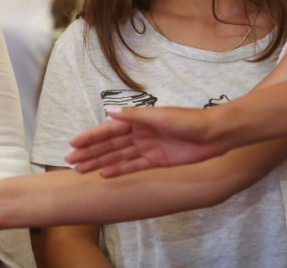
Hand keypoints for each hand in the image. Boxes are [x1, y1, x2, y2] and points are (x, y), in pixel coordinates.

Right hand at [65, 106, 228, 177]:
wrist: (215, 134)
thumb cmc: (189, 121)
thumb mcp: (160, 116)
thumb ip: (134, 115)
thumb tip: (108, 110)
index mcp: (137, 120)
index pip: (108, 130)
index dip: (90, 137)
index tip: (73, 144)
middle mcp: (139, 133)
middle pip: (109, 145)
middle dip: (90, 153)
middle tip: (71, 162)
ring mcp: (147, 147)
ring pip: (118, 157)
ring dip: (100, 163)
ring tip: (82, 171)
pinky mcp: (157, 160)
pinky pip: (133, 166)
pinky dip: (119, 170)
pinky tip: (104, 175)